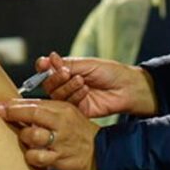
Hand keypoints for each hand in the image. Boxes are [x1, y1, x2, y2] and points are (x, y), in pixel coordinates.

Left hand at [0, 99, 99, 169]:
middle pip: (32, 115)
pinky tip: (33, 154)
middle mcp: (61, 123)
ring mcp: (60, 141)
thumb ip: (45, 110)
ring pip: (32, 136)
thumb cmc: (78, 132)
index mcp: (62, 109)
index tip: (0, 105)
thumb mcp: (66, 113)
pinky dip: (31, 155)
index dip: (14, 104)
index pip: (35, 103)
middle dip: (13, 114)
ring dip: (24, 137)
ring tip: (25, 138)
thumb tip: (17, 107)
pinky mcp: (59, 158)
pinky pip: (37, 157)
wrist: (99, 151)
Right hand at [37, 52, 157, 117]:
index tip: (44, 64)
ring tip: (82, 80)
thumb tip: (49, 59)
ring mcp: (71, 98)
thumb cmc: (110, 72)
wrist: (127, 88)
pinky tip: (86, 90)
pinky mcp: (78, 110)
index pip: (47, 69)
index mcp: (67, 70)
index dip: (43, 67)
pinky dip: (75, 96)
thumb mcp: (87, 64)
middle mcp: (66, 84)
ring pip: (56, 95)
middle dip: (55, 78)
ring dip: (67, 86)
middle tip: (67, 73)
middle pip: (48, 84)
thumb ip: (67, 64)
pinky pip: (67, 105)